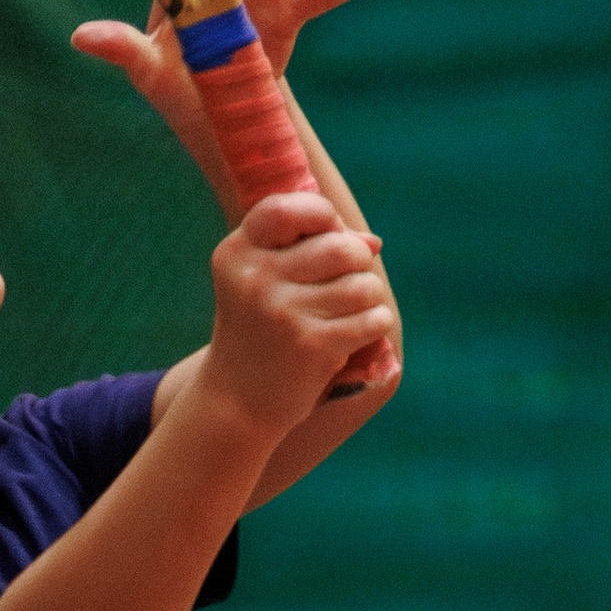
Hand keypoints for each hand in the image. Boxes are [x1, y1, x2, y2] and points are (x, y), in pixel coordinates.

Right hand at [198, 187, 395, 433]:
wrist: (236, 402)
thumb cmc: (259, 333)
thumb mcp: (264, 282)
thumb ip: (312, 249)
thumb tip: (373, 243)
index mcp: (238, 253)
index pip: (289, 208)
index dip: (323, 217)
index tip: (328, 236)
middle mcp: (256, 279)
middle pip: (340, 247)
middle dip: (358, 261)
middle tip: (349, 281)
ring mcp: (282, 313)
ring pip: (363, 284)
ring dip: (369, 297)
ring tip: (351, 313)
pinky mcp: (310, 346)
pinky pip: (372, 319)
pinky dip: (375, 324)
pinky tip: (357, 334)